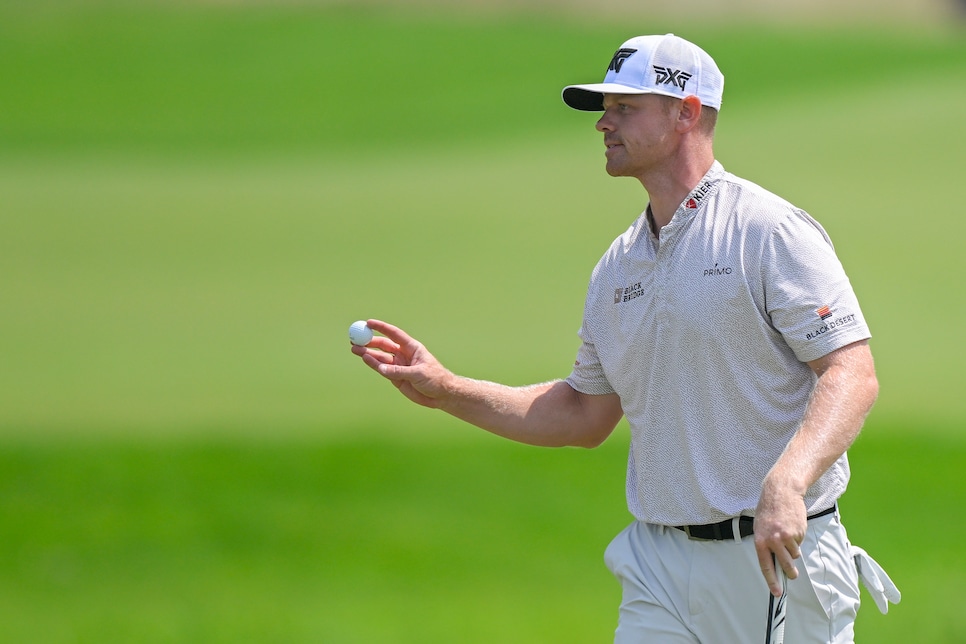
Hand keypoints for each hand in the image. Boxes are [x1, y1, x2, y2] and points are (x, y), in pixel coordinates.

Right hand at [350, 319, 453, 408]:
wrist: (441, 395)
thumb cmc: (436, 379)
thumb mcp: (419, 374)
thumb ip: (399, 371)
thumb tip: (381, 369)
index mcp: (412, 347)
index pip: (394, 334)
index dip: (381, 328)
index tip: (368, 323)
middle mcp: (403, 355)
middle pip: (383, 345)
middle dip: (370, 342)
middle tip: (356, 339)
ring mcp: (398, 366)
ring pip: (380, 357)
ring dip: (367, 353)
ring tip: (354, 349)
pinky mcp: (395, 377)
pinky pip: (382, 370)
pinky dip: (373, 364)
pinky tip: (364, 359)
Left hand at [754, 480, 806, 597]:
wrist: (781, 492)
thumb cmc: (768, 510)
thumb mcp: (760, 527)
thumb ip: (766, 544)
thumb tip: (774, 562)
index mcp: (760, 540)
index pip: (766, 566)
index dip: (772, 581)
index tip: (776, 592)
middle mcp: (773, 540)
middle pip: (785, 565)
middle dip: (790, 573)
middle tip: (793, 575)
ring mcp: (787, 537)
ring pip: (794, 555)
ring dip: (793, 550)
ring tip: (787, 535)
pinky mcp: (798, 532)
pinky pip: (799, 543)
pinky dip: (797, 539)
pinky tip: (792, 527)